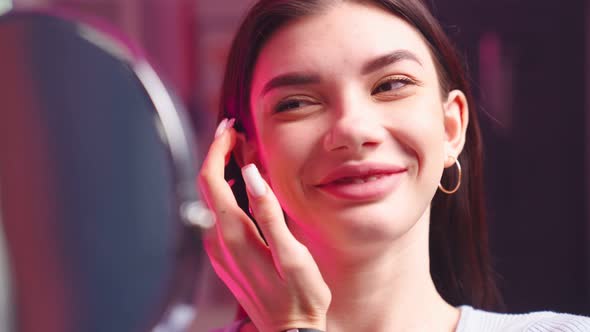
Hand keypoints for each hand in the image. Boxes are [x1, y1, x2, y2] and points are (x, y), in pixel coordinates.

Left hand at [198, 119, 330, 331]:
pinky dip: (226, 193)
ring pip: (211, 200)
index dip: (217, 149)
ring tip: (241, 152)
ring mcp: (219, 251)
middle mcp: (219, 242)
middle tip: (235, 132)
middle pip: (207, 186)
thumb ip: (269, 213)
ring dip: (222, 172)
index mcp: (235, 235)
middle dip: (217, 154)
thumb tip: (252, 175)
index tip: (230, 128)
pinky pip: (218, 216)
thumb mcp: (293, 255)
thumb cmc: (299, 297)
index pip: (212, 180)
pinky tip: (241, 187)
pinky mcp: (225, 258)